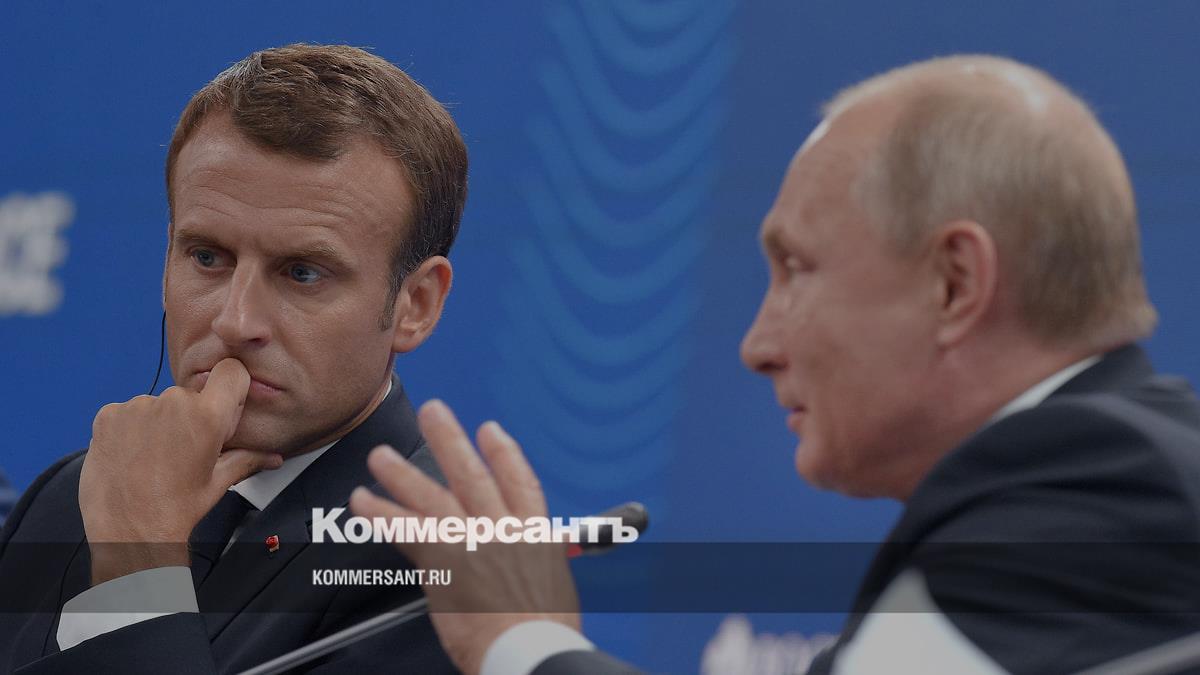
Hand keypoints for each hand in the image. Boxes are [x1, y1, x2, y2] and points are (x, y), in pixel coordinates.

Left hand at [79, 358, 282, 584]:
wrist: (127, 532)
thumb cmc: (173, 511)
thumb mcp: (218, 483)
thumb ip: (248, 459)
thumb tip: (272, 457)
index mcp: (207, 418)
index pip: (232, 370)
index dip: (230, 388)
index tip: (224, 405)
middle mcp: (172, 404)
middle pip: (191, 393)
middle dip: (191, 415)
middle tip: (184, 450)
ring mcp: (136, 407)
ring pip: (158, 404)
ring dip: (159, 423)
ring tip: (154, 457)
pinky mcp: (108, 415)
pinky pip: (127, 412)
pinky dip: (130, 428)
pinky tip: (133, 455)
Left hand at [350, 400, 580, 674]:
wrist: (529, 653)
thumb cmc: (543, 633)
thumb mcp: (553, 586)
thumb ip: (533, 561)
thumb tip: (530, 558)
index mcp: (534, 534)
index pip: (520, 481)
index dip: (504, 452)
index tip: (490, 430)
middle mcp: (502, 529)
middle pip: (472, 474)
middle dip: (450, 440)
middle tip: (433, 412)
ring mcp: (472, 544)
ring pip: (433, 497)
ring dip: (403, 473)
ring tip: (382, 457)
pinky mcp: (445, 565)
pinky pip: (406, 531)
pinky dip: (383, 514)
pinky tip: (364, 502)